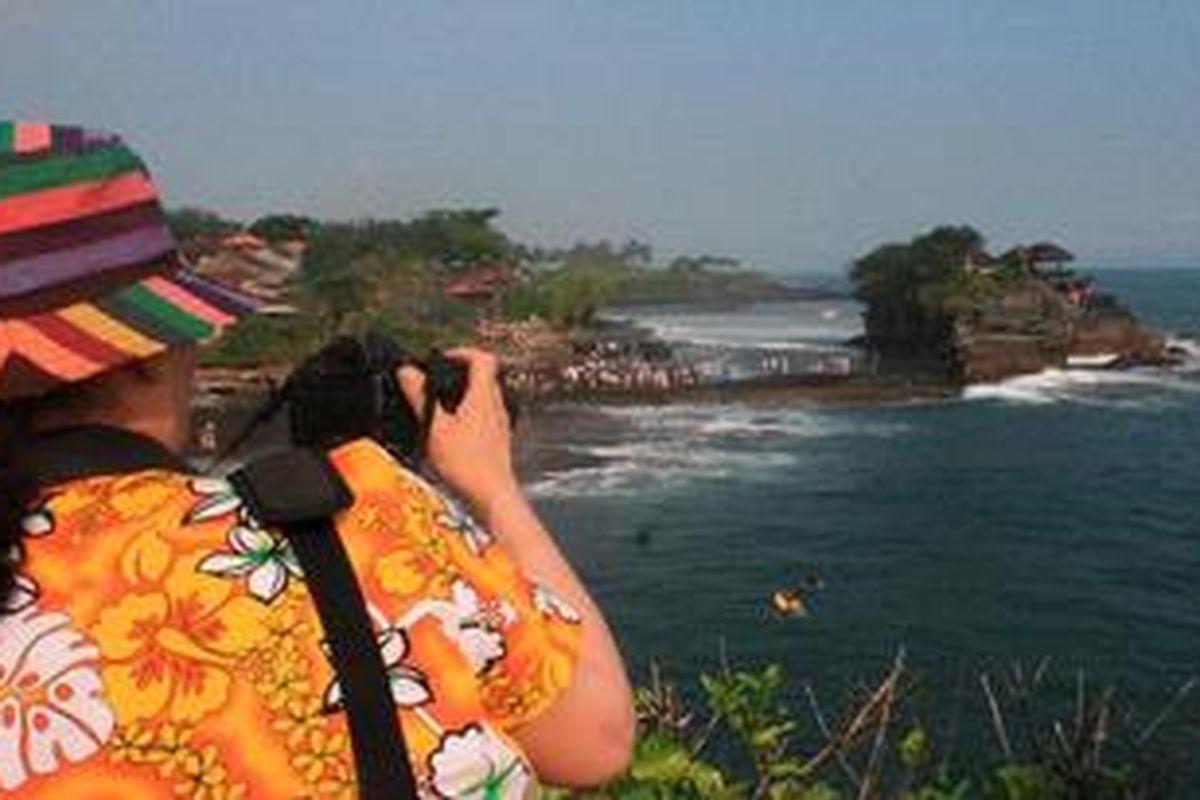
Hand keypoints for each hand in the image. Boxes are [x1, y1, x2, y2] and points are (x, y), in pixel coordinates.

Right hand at [397, 348, 519, 510]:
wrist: (491, 496)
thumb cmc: (467, 464)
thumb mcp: (434, 428)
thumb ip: (420, 397)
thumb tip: (408, 372)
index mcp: (483, 396)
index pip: (483, 358)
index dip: (462, 352)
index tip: (443, 359)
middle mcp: (497, 406)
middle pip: (485, 375)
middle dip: (461, 373)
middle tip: (438, 381)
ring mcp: (501, 423)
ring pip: (486, 396)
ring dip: (465, 394)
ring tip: (441, 406)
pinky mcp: (499, 440)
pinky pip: (486, 416)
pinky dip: (470, 414)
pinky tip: (452, 431)